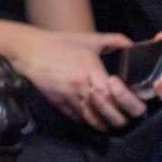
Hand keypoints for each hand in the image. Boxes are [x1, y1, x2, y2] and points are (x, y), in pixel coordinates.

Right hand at [6, 28, 151, 130]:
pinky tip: (92, 117)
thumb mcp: (88, 39)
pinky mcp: (58, 102)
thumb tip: (132, 44)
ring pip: (91, 117)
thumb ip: (113, 40)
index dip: (125, 101)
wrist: (30, 50)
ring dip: (102, 121)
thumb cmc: (59, 43)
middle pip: (105, 108)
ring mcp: (67, 94)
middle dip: (117, 116)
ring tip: (110, 122)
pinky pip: (76, 116)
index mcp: (89, 67)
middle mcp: (79, 83)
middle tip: (125, 117)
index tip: (132, 103)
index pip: (112, 92)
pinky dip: (87, 119)